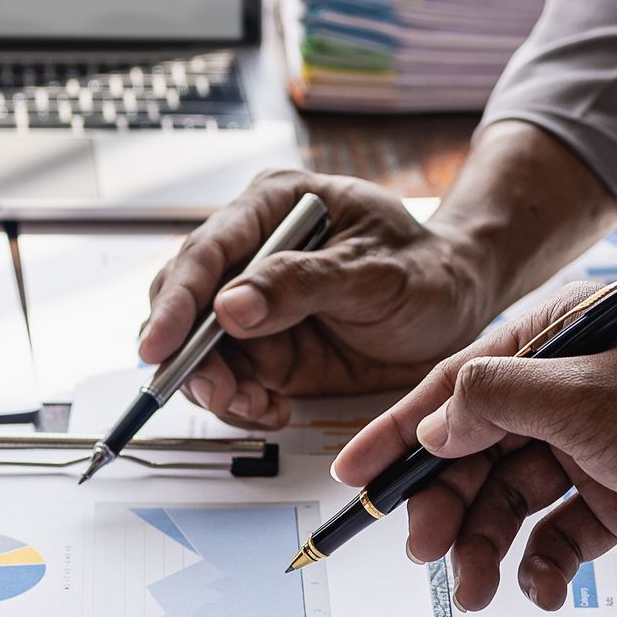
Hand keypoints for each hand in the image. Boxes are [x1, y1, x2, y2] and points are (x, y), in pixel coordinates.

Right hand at [137, 124, 616, 425]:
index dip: (177, 301)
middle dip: (190, 355)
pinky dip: (239, 403)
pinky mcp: (264, 346)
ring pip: (200, 348)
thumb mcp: (376, 274)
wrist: (457, 306)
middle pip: (185, 301)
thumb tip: (231, 306)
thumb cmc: (427, 271)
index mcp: (274, 206)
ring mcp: (253, 302)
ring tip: (257, 406)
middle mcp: (251, 250)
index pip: (207, 250)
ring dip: (216, 387)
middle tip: (217, 393)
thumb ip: (303, 284)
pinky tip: (271, 410)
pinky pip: (230, 379)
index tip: (159, 347)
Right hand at [336, 279, 616, 613]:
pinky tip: (544, 589)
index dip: (397, 438)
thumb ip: (498, 403)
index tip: (351, 481)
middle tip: (428, 560)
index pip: (453, 392)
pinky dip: (546, 562)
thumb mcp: (591, 399)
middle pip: (477, 453)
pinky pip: (564, 530)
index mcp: (553, 342)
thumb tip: (433, 423)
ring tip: (481, 593)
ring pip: (516, 499)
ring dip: (491, 545)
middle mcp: (569, 389)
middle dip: (447, 509)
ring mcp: (599, 442)